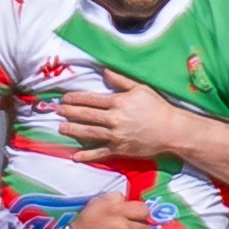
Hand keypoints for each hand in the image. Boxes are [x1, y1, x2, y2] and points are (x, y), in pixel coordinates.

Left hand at [58, 67, 183, 160]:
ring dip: (73, 131)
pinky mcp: (119, 150)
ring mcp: (115, 136)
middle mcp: (114, 119)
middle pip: (86, 115)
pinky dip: (87, 155)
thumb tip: (104, 71)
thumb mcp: (140, 89)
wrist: (171, 130)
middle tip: (56, 111)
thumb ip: (120, 80)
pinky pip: (99, 153)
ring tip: (60, 128)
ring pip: (89, 133)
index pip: (91, 99)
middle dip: (69, 112)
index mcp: (118, 102)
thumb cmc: (157, 107)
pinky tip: (75, 156)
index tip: (65, 98)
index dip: (76, 98)